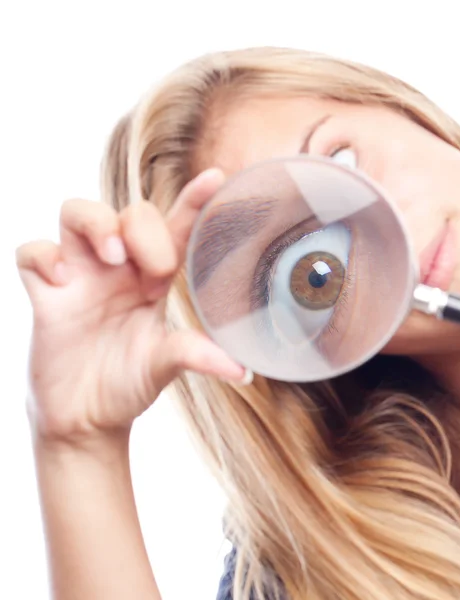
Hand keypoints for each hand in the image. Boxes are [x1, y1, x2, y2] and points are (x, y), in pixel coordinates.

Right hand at [16, 168, 247, 445]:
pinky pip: (32, 252)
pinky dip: (44, 256)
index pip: (175, 229)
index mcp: (154, 279)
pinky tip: (63, 281)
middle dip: (142, 228)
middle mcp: (119, 269)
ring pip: (77, 211)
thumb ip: (197, 355)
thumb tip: (244, 371)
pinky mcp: (46, 294)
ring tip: (111, 258)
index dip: (193, 202)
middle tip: (153, 271)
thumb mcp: (165, 364)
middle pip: (130, 211)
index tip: (216, 178)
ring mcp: (81, 277)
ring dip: (96, 224)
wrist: (87, 419)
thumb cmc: (130, 383)